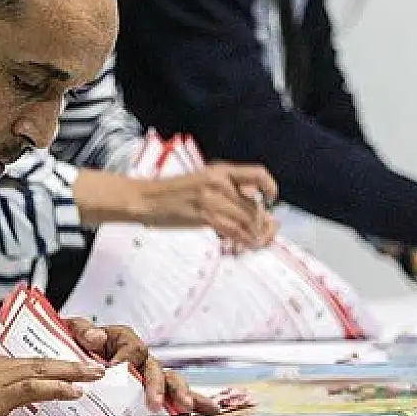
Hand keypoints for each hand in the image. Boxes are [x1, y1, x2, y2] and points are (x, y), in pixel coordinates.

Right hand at [0, 349, 104, 415]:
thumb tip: (0, 396)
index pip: (25, 358)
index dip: (50, 363)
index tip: (69, 366)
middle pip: (38, 360)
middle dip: (68, 363)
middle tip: (93, 366)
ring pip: (40, 370)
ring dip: (70, 372)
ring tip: (92, 376)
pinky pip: (32, 388)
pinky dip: (56, 387)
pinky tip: (73, 391)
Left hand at [64, 316, 217, 415]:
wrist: (76, 351)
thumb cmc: (79, 341)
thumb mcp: (76, 331)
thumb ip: (83, 330)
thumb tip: (95, 336)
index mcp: (122, 339)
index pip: (130, 346)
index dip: (125, 357)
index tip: (115, 370)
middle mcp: (139, 356)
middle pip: (154, 366)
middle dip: (156, 384)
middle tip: (153, 400)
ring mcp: (147, 372)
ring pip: (169, 379)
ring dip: (178, 391)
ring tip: (185, 405)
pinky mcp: (151, 387)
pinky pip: (173, 391)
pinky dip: (192, 398)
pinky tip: (207, 407)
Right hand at [130, 163, 278, 249]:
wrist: (144, 199)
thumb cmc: (169, 193)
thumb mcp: (200, 182)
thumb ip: (223, 188)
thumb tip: (248, 202)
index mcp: (219, 171)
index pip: (257, 174)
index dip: (270, 186)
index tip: (272, 199)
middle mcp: (219, 182)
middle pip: (254, 204)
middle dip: (262, 222)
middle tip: (264, 233)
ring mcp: (212, 198)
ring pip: (247, 219)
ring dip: (255, 234)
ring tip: (255, 242)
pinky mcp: (205, 215)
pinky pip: (234, 230)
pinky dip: (244, 240)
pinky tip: (244, 244)